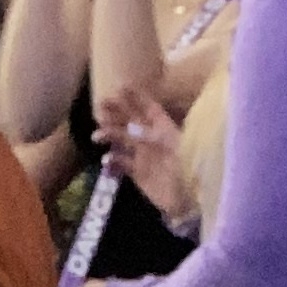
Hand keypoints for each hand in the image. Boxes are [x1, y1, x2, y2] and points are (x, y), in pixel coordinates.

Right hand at [99, 81, 191, 223]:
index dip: (136, 97)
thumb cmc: (189, 168)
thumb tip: (132, 127)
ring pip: (122, 140)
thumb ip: (154, 137)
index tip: (121, 87)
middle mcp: (151, 138)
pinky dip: (112, 162)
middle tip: (100, 105)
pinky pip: (121, 164)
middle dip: (116, 112)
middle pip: (130, 120)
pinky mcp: (138, 173)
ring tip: (97, 136)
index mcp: (164, 128)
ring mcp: (144, 155)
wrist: (189, 199)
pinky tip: (106, 162)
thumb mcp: (176, 147)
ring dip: (109, 135)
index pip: (148, 108)